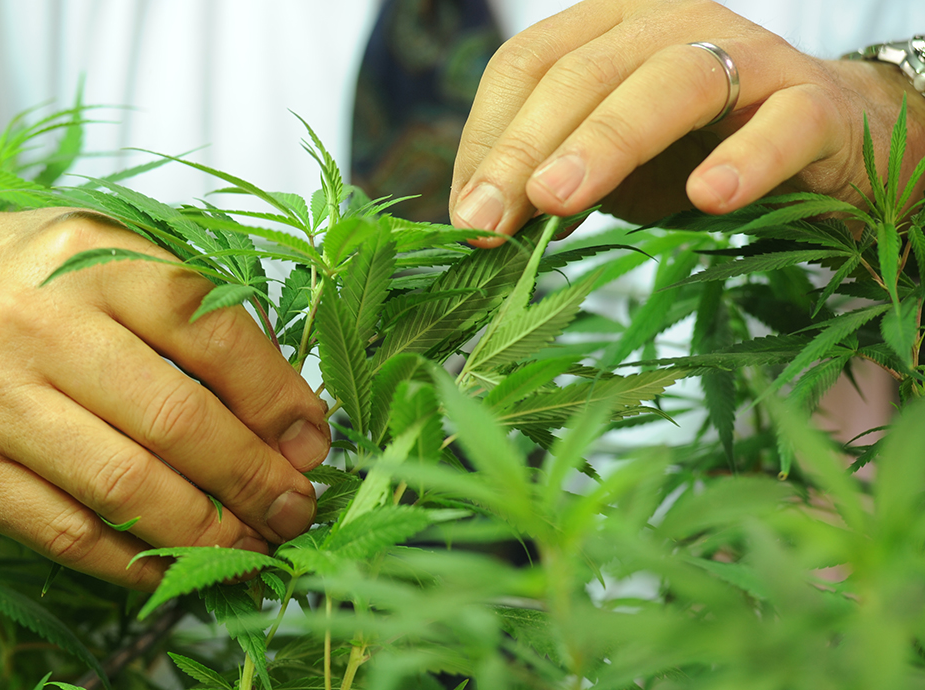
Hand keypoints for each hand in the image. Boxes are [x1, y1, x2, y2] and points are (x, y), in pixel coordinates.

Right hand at [0, 166, 328, 590]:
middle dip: (254, 478)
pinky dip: (135, 562)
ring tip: (253, 546)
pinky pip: (65, 534)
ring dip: (207, 534)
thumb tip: (288, 415)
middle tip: (296, 507)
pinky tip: (178, 564)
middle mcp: (35, 324)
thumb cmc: (21, 278)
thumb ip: (189, 310)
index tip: (314, 441)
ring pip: (125, 488)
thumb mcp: (103, 254)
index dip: (277, 398)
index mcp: (89, 258)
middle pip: (175, 419)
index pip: (211, 332)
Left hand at [450, 0, 924, 244]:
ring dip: (606, 142)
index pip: (527, 63)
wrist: (827, 145)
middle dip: (523, 150)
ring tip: (558, 201)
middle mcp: (672, 24)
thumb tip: (477, 225)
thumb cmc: (696, 149)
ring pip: (670, 83)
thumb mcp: (608, 165)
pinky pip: (782, 123)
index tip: (465, 216)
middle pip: (583, 72)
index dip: (487, 137)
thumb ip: (548, 181)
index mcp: (609, 27)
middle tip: (485, 224)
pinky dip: (746, 157)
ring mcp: (748, 57)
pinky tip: (709, 198)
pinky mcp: (815, 105)